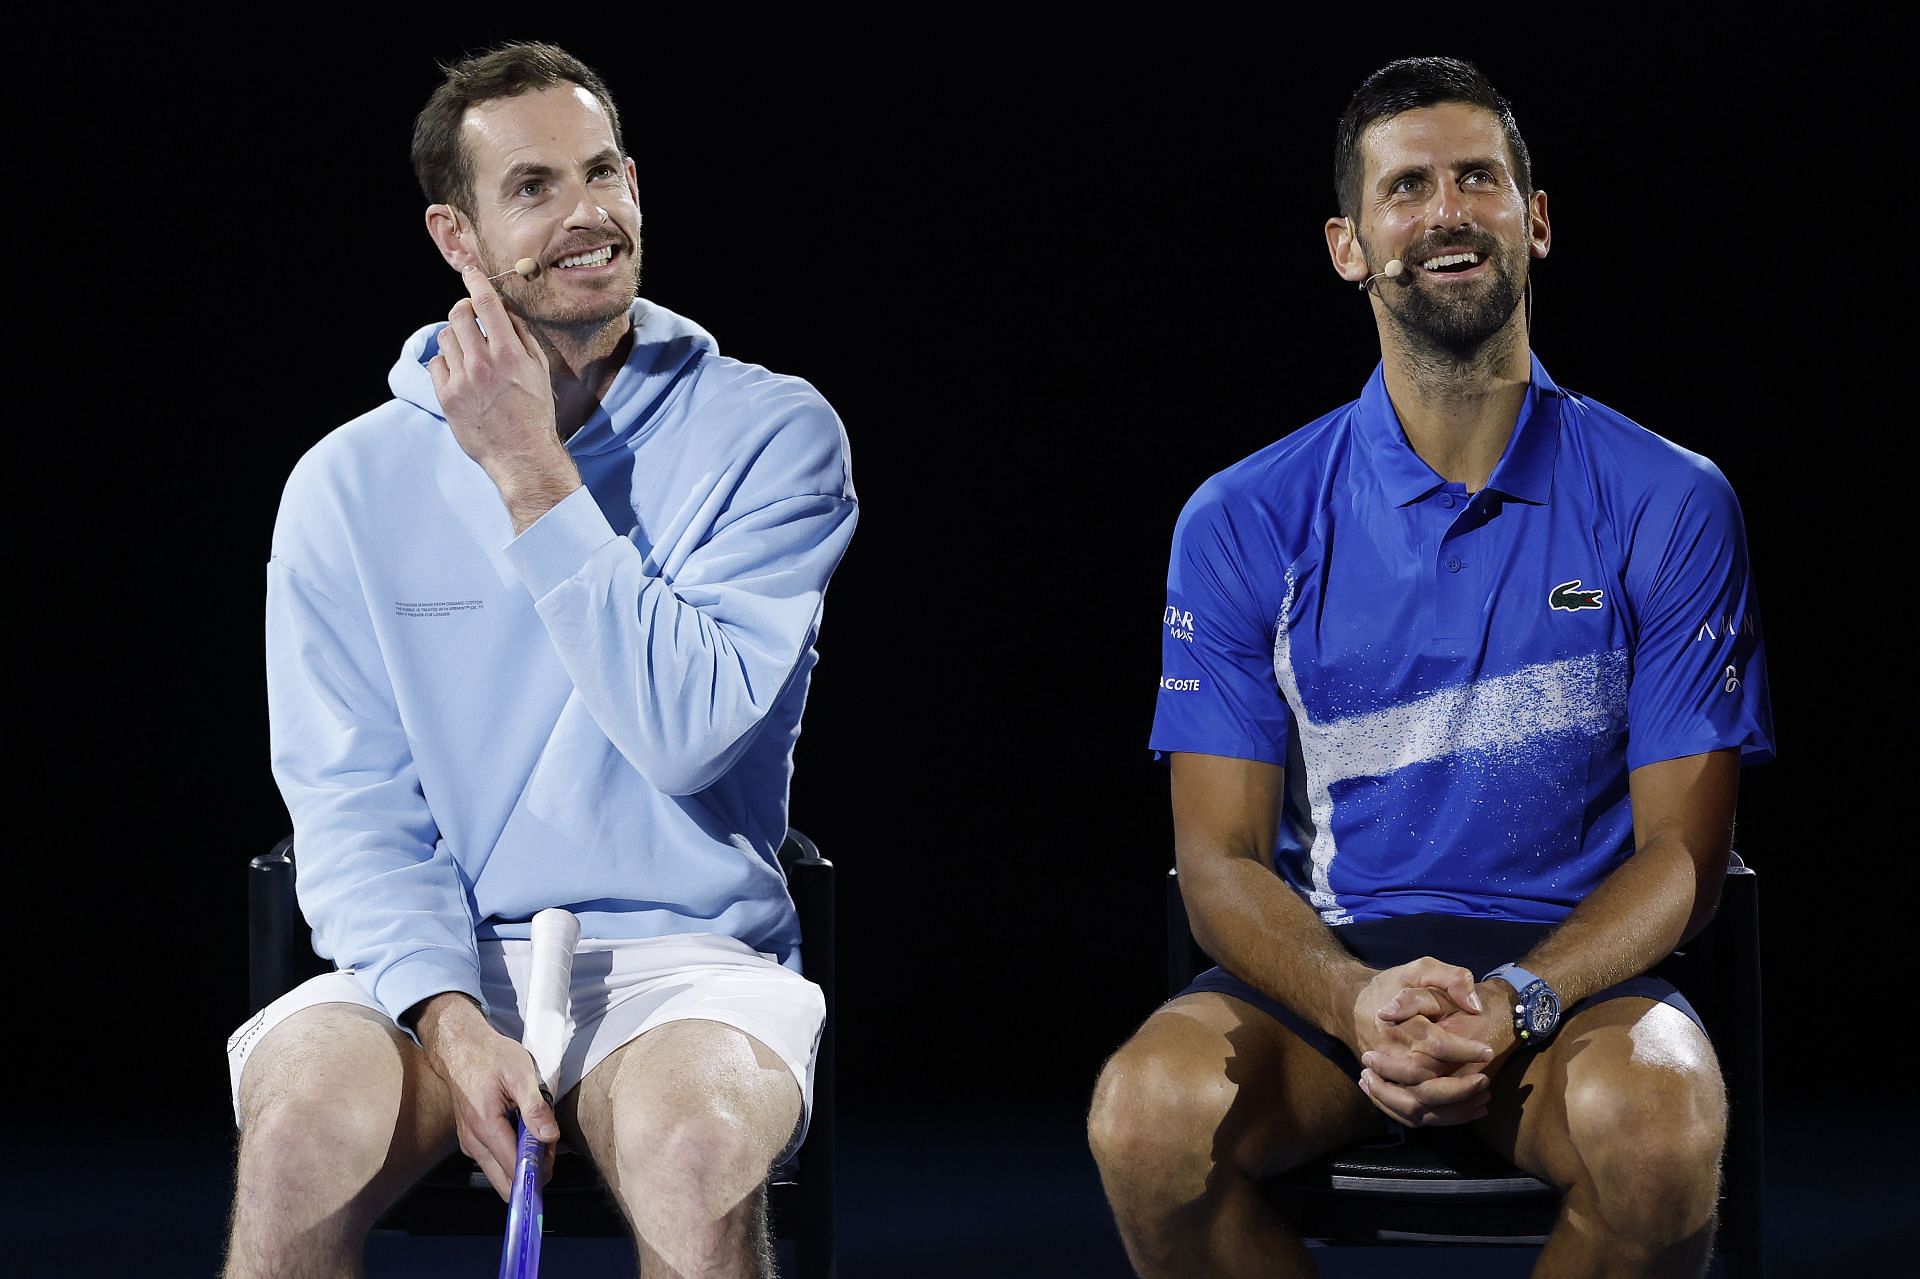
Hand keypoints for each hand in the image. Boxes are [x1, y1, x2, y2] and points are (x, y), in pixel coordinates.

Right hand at [411, 993, 560, 1198]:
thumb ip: (535, 1108)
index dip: (538, 1169)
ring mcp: (470, 1144)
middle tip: (547, 1145)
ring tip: (536, 1132)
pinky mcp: (471, 1141)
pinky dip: (512, 1153)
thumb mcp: (520, 1074)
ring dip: (523, 1162)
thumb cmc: (490, 1056)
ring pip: (500, 1174)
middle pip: (505, 1184)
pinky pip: (495, 1160)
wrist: (461, 1047)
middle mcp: (473, 1143)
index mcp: (485, 1127)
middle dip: (532, 1172)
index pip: (514, 1170)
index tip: (552, 1153)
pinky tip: (523, 1130)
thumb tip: (549, 1137)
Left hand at [427, 266, 579, 526]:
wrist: (521, 454)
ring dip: (455, 337)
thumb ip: (522, 337)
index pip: (486, 304)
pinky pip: (436, 364)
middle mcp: (482, 363)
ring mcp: (461, 380)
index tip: (470, 273)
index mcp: (509, 353)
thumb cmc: (535, 413)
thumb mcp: (540, 371)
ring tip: (468, 351)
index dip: (476, 282)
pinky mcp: (446, 397)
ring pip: (445, 338)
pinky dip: (446, 362)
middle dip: (462, 308)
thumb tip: (504, 311)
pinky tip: (460, 373)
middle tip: (469, 315)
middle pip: (458, 315)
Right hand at [1347, 957, 1493, 1127]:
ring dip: (1453, 1109)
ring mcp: (1384, 1077)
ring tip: (1482, 1098)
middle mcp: (1389, 1056)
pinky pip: (1410, 1115)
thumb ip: (1451, 978)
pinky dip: (1440, 1119)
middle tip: (1486, 1079)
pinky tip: (1468, 1110)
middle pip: (1425, 1086)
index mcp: (1400, 1027)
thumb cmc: (1391, 985)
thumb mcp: (1420, 969)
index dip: (1465, 1051)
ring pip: (1417, 1108)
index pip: (1436, 1046)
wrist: (1351, 1004)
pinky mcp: (1386, 1088)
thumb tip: (1474, 1005)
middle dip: (1461, 1088)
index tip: (1487, 1051)